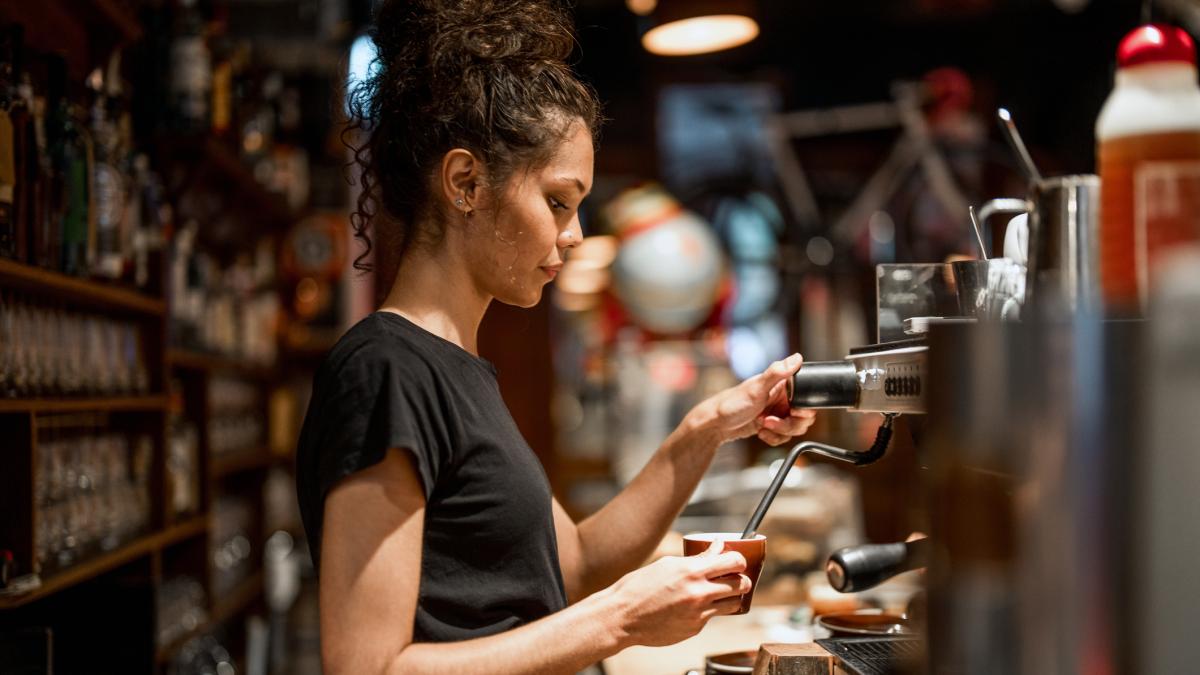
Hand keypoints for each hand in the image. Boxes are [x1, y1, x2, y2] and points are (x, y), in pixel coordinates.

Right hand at [608, 540, 749, 647]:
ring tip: (720, 593)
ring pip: (733, 604)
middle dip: (741, 579)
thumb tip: (718, 547)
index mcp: (692, 571)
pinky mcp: (694, 629)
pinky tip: (692, 607)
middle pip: (741, 584)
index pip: (734, 562)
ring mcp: (698, 614)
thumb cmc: (639, 587)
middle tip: (734, 578)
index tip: (737, 561)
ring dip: (731, 597)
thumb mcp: (668, 564)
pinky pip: (712, 618)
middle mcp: (699, 593)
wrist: (622, 616)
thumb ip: (698, 558)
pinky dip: (708, 611)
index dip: (740, 560)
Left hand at [691, 353, 817, 445]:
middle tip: (771, 422)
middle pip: (804, 418)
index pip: (807, 399)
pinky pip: (784, 437)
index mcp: (782, 385)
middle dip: (789, 425)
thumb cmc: (731, 404)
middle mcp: (782, 398)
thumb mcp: (756, 388)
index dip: (804, 410)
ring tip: (763, 425)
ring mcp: (777, 413)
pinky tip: (761, 432)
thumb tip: (797, 358)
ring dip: (779, 432)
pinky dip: (774, 438)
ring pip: (794, 429)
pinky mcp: (772, 425)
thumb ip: (777, 373)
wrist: (716, 425)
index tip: (793, 413)